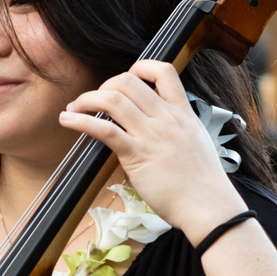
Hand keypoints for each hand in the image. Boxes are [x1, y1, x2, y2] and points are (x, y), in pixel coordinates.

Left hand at [59, 60, 244, 241]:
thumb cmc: (202, 184)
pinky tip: (67, 120)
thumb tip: (153, 130)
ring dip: (87, 99)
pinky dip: (82, 121)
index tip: (127, 78)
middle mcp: (167, 119)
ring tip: (74, 108)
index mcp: (183, 113)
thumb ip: (175, 130)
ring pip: (114, 100)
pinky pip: (106, 130)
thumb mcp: (195, 144)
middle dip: (105, 85)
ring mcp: (152, 136)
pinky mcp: (138, 156)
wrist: (209, 207)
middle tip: (94, 100)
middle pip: (129, 81)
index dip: (140, 67)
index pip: (163, 71)